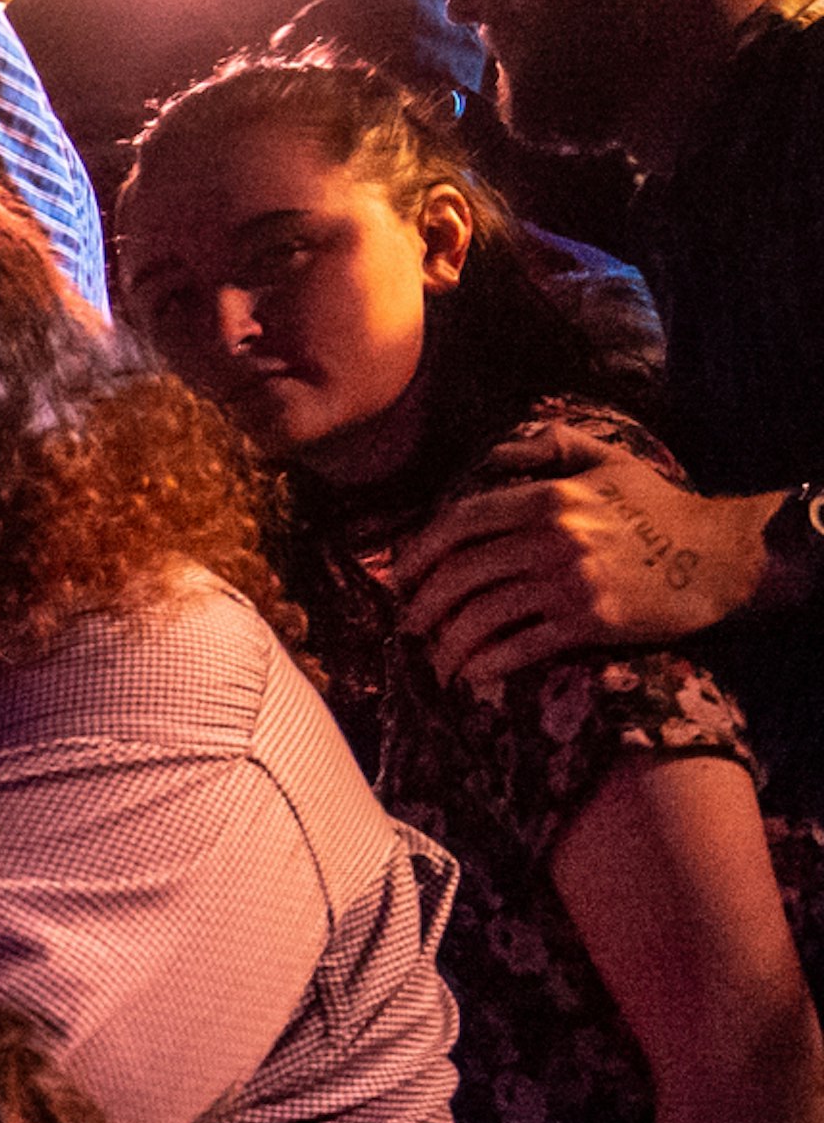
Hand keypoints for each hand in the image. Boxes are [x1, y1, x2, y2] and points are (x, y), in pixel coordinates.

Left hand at [393, 428, 775, 685]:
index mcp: (549, 498)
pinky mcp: (589, 621)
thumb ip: (555, 447)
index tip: (401, 576)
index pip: (460, 522)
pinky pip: (518, 648)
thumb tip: (499, 452)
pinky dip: (485, 665)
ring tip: (437, 660)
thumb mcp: (611, 462)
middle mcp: (552, 537)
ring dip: (447, 645)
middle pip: (459, 575)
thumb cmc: (662, 508)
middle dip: (422, 605)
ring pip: (481, 616)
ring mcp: (569, 581)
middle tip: (410, 625)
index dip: (419, 552)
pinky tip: (471, 675)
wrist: (722, 556)